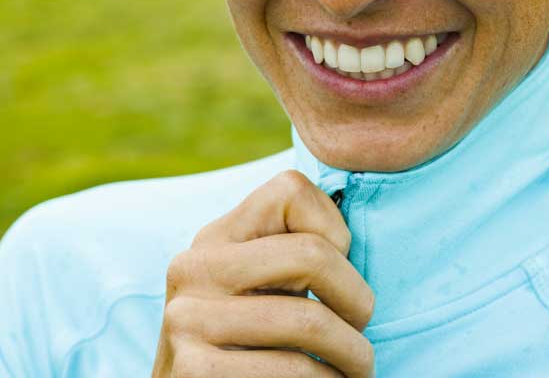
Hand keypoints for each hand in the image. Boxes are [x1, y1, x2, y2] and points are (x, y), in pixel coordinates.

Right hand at [151, 170, 375, 376]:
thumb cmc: (252, 343)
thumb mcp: (262, 286)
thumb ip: (291, 254)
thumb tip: (351, 233)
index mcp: (216, 236)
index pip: (291, 189)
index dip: (335, 229)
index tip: (340, 272)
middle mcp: (194, 268)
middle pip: (312, 254)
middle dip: (357, 298)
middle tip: (362, 328)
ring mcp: (186, 320)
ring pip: (309, 321)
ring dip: (353, 352)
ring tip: (360, 367)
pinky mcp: (193, 371)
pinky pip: (290, 371)